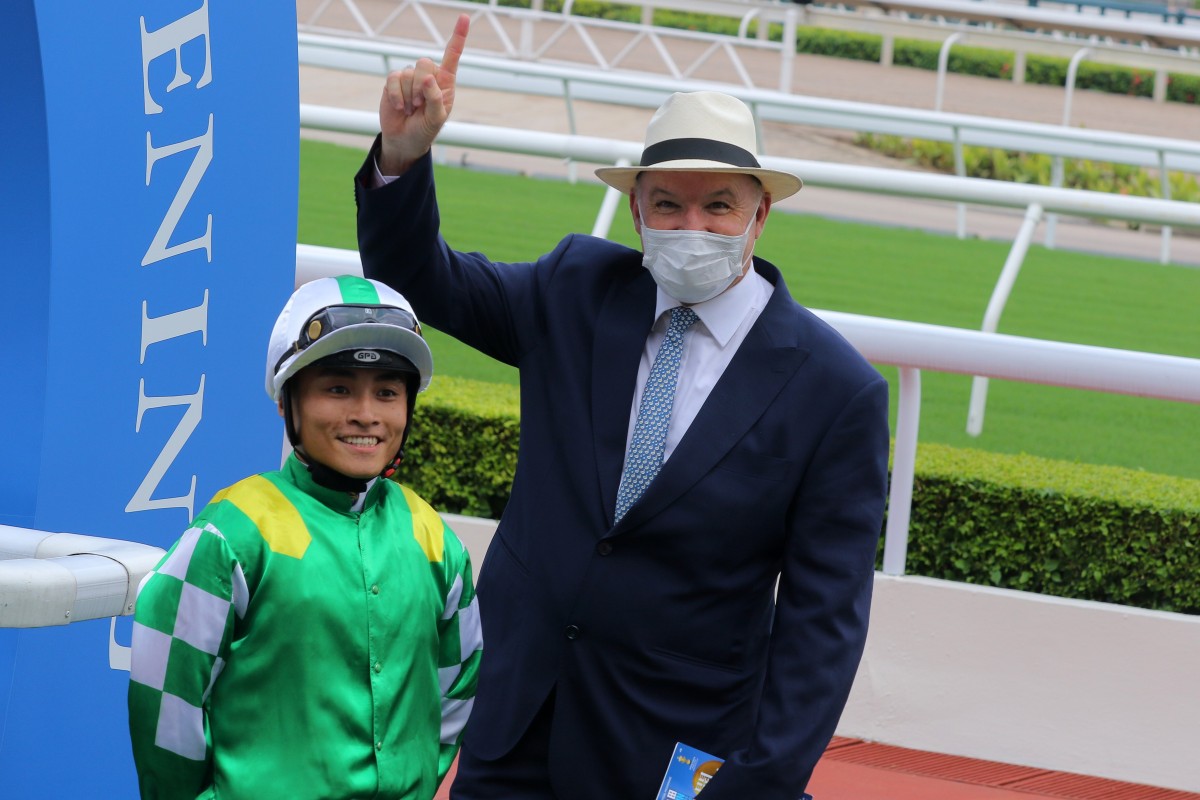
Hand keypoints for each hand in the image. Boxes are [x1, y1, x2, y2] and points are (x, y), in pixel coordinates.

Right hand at [377, 13, 469, 174]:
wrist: (405, 140)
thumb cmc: (426, 129)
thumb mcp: (437, 119)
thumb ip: (436, 99)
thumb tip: (428, 77)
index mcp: (445, 82)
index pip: (452, 56)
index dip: (458, 37)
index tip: (465, 17)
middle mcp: (429, 76)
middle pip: (424, 63)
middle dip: (421, 86)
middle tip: (420, 106)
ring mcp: (410, 77)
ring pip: (408, 73)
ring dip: (409, 96)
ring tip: (411, 110)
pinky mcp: (394, 81)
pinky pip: (393, 78)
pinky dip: (396, 95)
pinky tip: (400, 107)